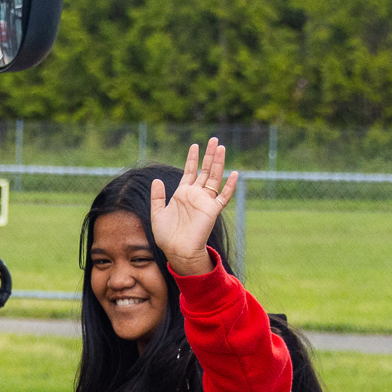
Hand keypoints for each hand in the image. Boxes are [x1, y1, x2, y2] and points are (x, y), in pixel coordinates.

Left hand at [148, 138, 237, 277]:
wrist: (177, 251)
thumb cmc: (167, 236)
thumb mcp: (157, 214)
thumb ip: (157, 197)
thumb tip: (156, 179)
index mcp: (182, 194)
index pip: (190, 172)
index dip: (192, 159)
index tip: (194, 145)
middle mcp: (195, 195)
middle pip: (204, 170)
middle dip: (208, 155)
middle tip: (213, 140)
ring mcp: (205, 201)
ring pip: (214, 178)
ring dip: (218, 163)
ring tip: (220, 148)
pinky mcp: (212, 210)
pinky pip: (224, 196)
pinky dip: (230, 186)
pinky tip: (235, 174)